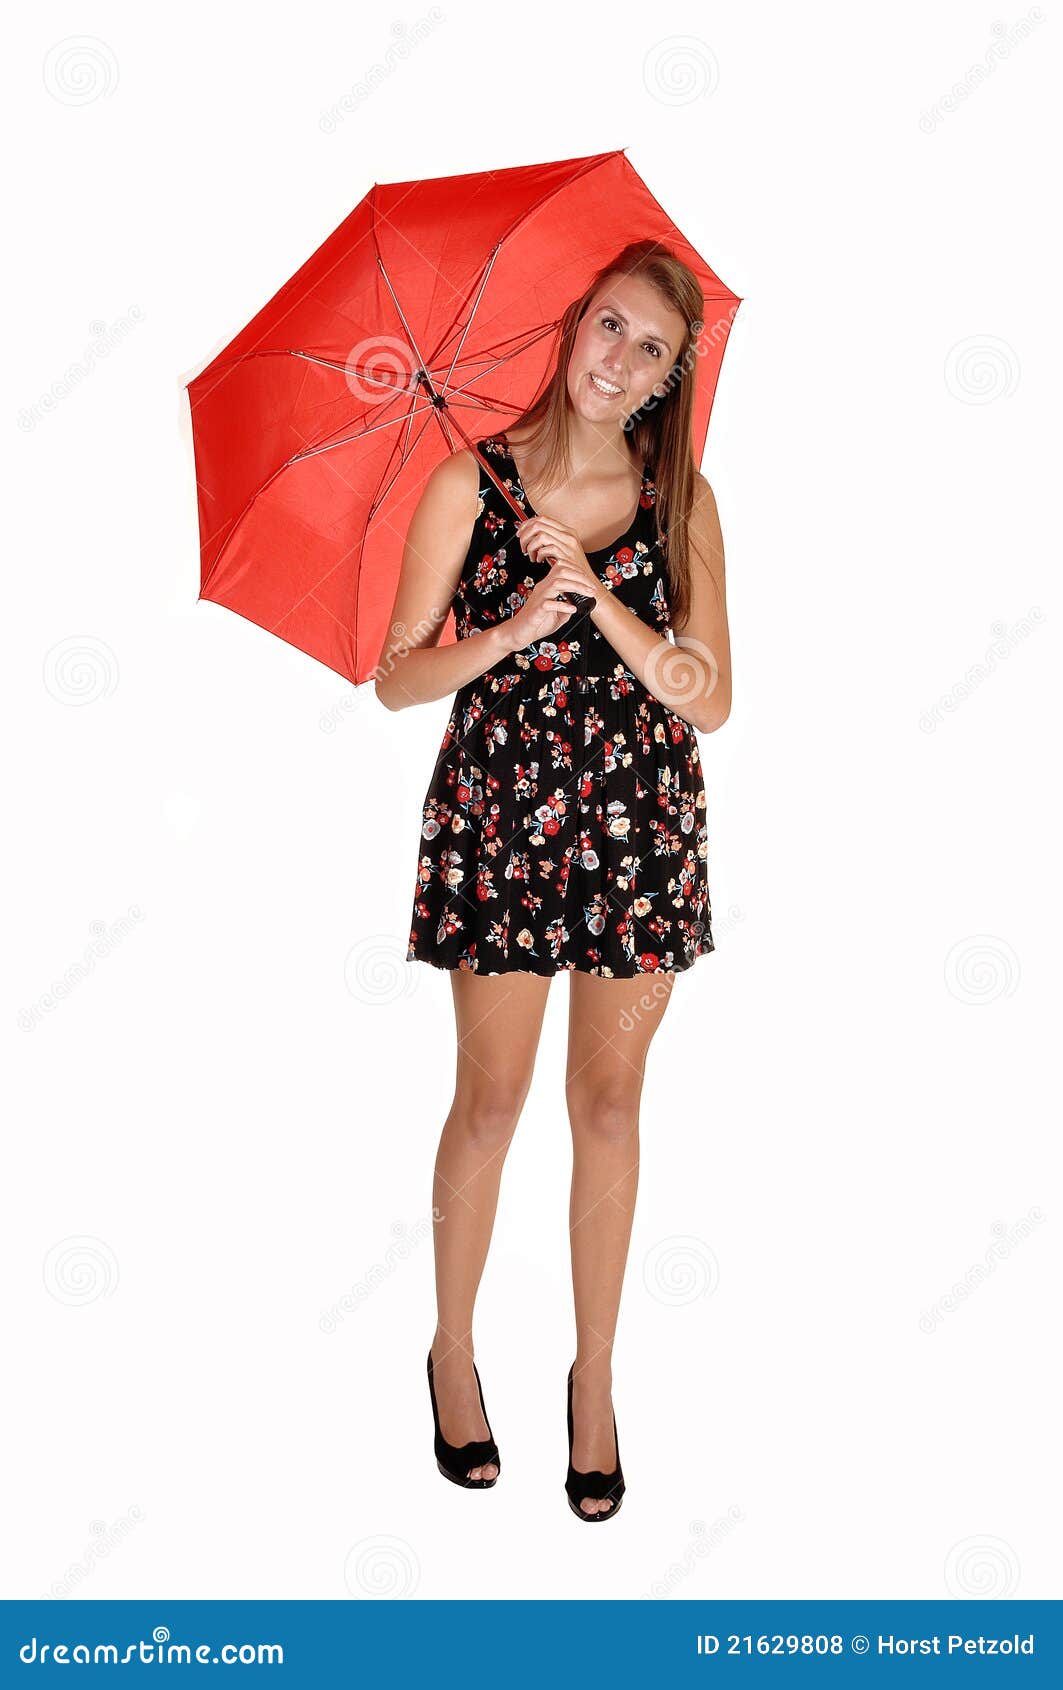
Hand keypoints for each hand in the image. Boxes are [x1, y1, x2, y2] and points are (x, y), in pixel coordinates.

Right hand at [499, 519, 601, 652]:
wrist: (519, 633)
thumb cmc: (536, 623)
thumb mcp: (558, 614)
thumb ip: (568, 607)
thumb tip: (580, 605)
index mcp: (547, 586)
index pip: (562, 567)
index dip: (578, 571)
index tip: (589, 581)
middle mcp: (543, 588)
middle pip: (561, 570)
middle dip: (580, 577)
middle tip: (592, 588)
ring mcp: (539, 598)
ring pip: (557, 583)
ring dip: (576, 587)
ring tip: (588, 594)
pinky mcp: (536, 610)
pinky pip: (549, 604)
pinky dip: (563, 605)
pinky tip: (572, 609)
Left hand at [516, 517, 598, 599]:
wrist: (586, 581)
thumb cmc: (573, 568)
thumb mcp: (563, 549)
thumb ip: (551, 540)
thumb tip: (532, 536)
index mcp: (567, 531)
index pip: (542, 518)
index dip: (527, 524)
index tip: (520, 533)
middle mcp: (568, 535)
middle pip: (538, 524)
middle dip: (525, 535)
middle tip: (523, 546)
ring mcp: (567, 544)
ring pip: (540, 535)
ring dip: (530, 545)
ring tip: (531, 555)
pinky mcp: (565, 555)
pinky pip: (546, 548)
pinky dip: (538, 554)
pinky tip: (538, 560)